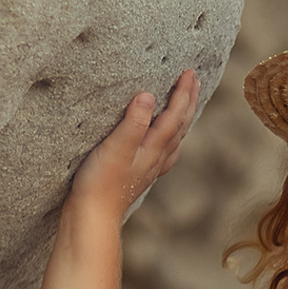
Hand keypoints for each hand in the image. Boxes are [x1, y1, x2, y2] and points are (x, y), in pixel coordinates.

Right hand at [68, 69, 200, 223]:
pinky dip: (171, 138)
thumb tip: (148, 95)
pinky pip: (165, 150)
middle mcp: (158, 158)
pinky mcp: (140, 175)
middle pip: (181, 125)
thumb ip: (133, 122)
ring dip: (183, 118)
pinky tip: (167, 141)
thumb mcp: (116, 147)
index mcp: (154, 148)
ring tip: (187, 104)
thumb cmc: (101, 182)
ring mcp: (151, 168)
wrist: (94, 216)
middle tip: (194, 79)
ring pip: (176, 138)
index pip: (175, 115)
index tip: (189, 72)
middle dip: (188, 101)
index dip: (182, 93)